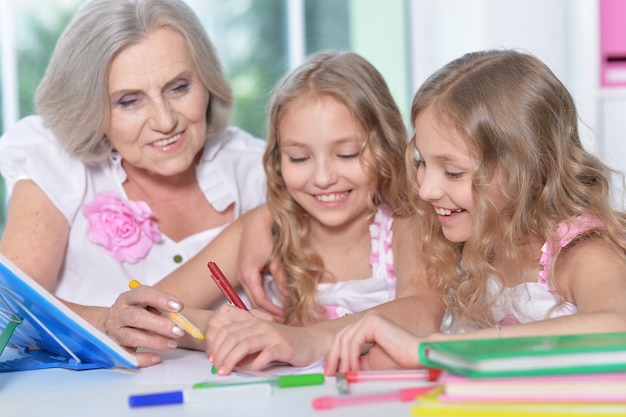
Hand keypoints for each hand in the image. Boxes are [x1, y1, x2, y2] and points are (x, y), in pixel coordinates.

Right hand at [100, 285, 187, 366]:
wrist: (110, 326)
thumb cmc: (135, 313)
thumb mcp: (145, 305)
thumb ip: (160, 308)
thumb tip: (180, 318)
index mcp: (127, 298)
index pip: (142, 294)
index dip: (161, 299)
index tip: (179, 307)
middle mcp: (118, 314)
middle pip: (136, 317)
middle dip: (160, 324)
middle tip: (179, 331)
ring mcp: (114, 332)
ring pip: (132, 337)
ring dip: (155, 341)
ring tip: (172, 344)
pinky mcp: (115, 349)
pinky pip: (127, 356)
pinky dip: (142, 358)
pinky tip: (156, 358)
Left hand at [206, 304, 325, 374]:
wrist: (311, 341)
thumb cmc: (284, 342)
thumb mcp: (262, 339)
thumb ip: (245, 344)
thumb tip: (227, 357)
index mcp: (254, 321)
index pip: (228, 330)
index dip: (216, 345)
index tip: (212, 359)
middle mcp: (261, 325)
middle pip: (233, 338)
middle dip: (221, 355)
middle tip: (217, 369)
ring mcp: (272, 334)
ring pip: (245, 345)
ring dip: (232, 360)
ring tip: (226, 372)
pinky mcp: (283, 346)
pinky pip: (266, 354)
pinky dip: (255, 363)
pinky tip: (252, 369)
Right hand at [236, 205, 286, 320]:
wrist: (255, 224)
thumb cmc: (265, 239)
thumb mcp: (275, 259)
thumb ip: (280, 277)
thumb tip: (287, 294)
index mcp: (249, 275)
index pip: (260, 300)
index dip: (272, 311)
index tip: (283, 316)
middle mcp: (242, 276)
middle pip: (254, 301)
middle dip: (266, 312)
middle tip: (281, 319)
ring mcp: (242, 274)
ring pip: (252, 295)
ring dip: (263, 305)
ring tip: (276, 312)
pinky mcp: (244, 270)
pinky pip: (251, 289)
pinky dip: (260, 296)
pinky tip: (270, 300)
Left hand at [323, 311, 420, 374]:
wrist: (417, 357)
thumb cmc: (399, 360)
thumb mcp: (370, 362)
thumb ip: (354, 361)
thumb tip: (337, 368)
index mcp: (367, 326)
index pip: (344, 338)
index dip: (335, 355)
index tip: (330, 371)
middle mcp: (367, 319)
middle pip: (341, 337)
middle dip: (334, 357)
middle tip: (330, 374)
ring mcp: (370, 318)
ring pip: (345, 339)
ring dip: (343, 360)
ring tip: (345, 375)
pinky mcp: (373, 322)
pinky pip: (354, 341)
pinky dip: (351, 357)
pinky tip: (354, 369)